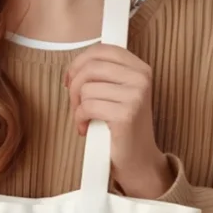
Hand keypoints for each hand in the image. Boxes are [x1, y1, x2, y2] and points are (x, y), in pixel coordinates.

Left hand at [66, 44, 173, 198]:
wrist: (138, 161)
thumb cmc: (122, 128)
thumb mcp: (118, 94)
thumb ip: (104, 75)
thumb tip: (75, 67)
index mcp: (140, 68)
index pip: (101, 50)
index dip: (79, 63)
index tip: (71, 80)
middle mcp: (141, 79)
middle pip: (90, 67)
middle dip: (74, 87)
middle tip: (75, 104)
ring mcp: (135, 96)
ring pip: (86, 88)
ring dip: (77, 107)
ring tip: (83, 120)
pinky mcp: (125, 114)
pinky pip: (87, 107)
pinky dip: (79, 119)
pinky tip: (85, 129)